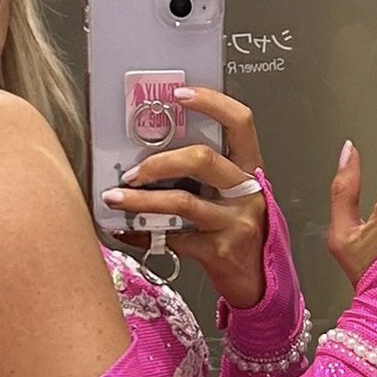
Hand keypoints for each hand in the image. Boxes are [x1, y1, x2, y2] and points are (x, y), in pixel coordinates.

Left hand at [102, 86, 268, 306]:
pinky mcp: (219, 250)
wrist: (259, 282)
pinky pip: (173, 238)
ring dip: (141, 199)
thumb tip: (150, 152)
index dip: (211, 102)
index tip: (179, 94)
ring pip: (182, 201)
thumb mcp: (233, 196)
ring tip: (116, 198)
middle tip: (132, 171)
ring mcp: (235, 221)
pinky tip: (128, 232)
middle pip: (202, 159)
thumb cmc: (240, 232)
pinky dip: (143, 235)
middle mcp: (247, 192)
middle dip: (159, 161)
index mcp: (250, 169)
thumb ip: (206, 174)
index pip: (240, 122)